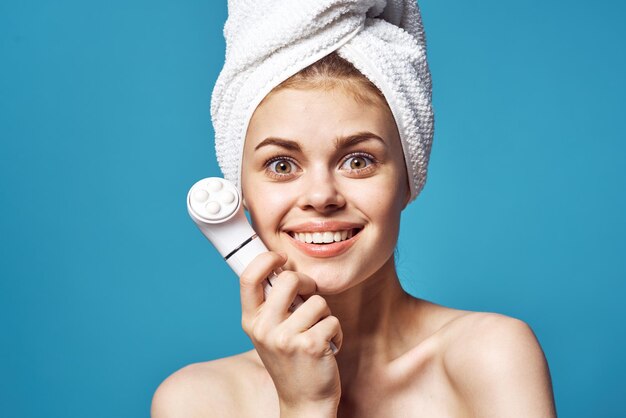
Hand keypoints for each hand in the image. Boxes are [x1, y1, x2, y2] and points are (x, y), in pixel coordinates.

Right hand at [239, 252, 342, 413]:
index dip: (266, 259)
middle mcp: (263, 328)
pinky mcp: (310, 345)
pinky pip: (332, 320)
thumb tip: (282, 267)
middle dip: (308, 284)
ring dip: (324, 315)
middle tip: (311, 297)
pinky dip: (335, 332)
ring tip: (316, 334)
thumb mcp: (269, 332)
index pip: (248, 277)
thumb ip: (271, 304)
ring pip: (317, 301)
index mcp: (251, 321)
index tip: (280, 257)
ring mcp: (285, 338)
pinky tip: (326, 348)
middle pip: (289, 279)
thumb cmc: (291, 360)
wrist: (304, 401)